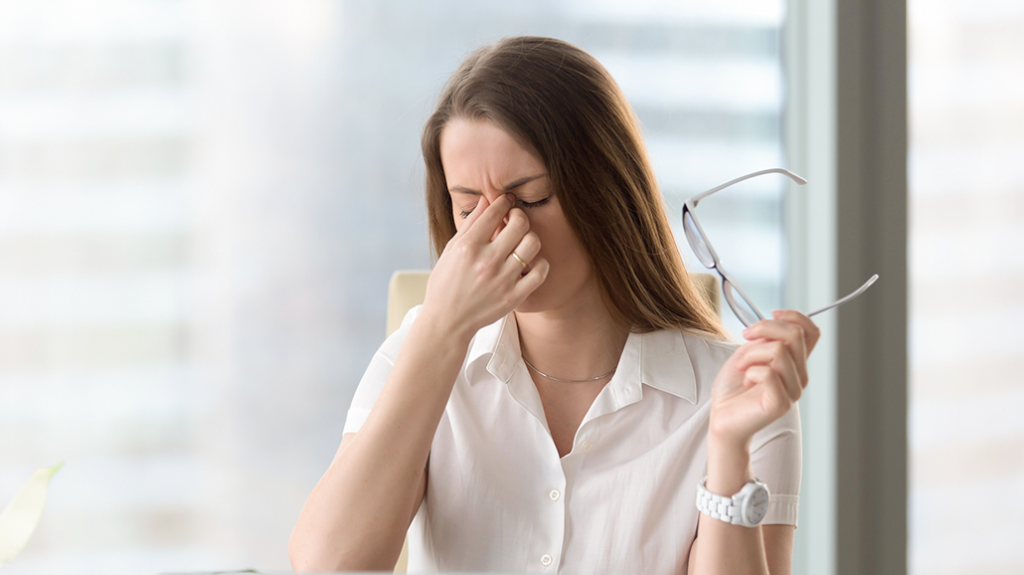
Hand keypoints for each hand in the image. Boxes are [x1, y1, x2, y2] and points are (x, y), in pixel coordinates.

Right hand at [420, 193, 549, 337]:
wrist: (447, 322)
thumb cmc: (446, 283)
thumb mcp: (451, 249)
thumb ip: (471, 224)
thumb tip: (487, 199)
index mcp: (468, 247)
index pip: (494, 212)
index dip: (503, 201)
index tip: (506, 201)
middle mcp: (486, 261)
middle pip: (519, 224)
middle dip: (519, 216)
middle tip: (515, 220)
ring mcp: (502, 280)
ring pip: (533, 243)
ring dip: (529, 237)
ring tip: (521, 243)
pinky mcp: (514, 297)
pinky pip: (540, 272)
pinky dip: (539, 263)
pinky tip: (529, 263)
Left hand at [709, 310, 820, 447]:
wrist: (721, 417)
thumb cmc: (733, 388)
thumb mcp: (747, 353)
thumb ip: (765, 340)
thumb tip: (775, 324)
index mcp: (794, 363)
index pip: (811, 332)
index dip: (795, 316)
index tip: (772, 312)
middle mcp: (799, 376)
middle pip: (794, 335)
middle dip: (765, 328)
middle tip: (745, 337)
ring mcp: (792, 391)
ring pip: (779, 351)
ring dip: (751, 354)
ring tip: (742, 367)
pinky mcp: (780, 404)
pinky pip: (769, 373)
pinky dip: (751, 371)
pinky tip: (746, 382)